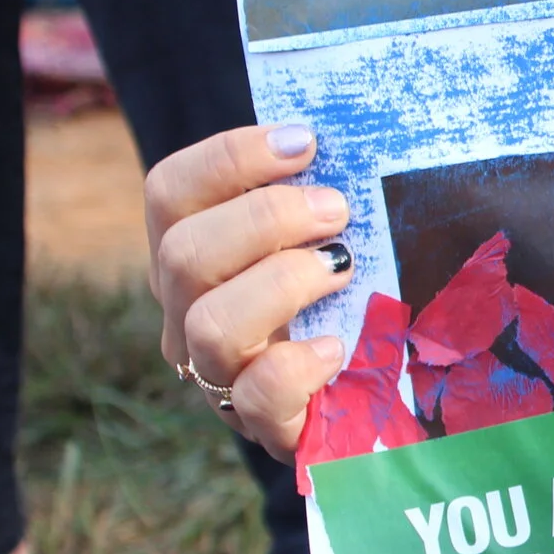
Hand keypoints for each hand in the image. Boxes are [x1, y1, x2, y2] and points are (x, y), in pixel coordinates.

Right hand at [147, 124, 356, 458]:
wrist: (383, 397)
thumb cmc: (356, 293)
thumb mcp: (334, 234)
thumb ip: (328, 189)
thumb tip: (365, 130)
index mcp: (197, 252)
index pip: (170, 191)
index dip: (228, 156)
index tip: (305, 142)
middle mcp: (189, 311)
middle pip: (181, 252)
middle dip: (265, 218)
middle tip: (337, 209)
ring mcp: (219, 373)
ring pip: (208, 323)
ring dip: (281, 282)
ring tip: (342, 268)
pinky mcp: (264, 424)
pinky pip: (256, 396)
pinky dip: (298, 366)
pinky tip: (337, 348)